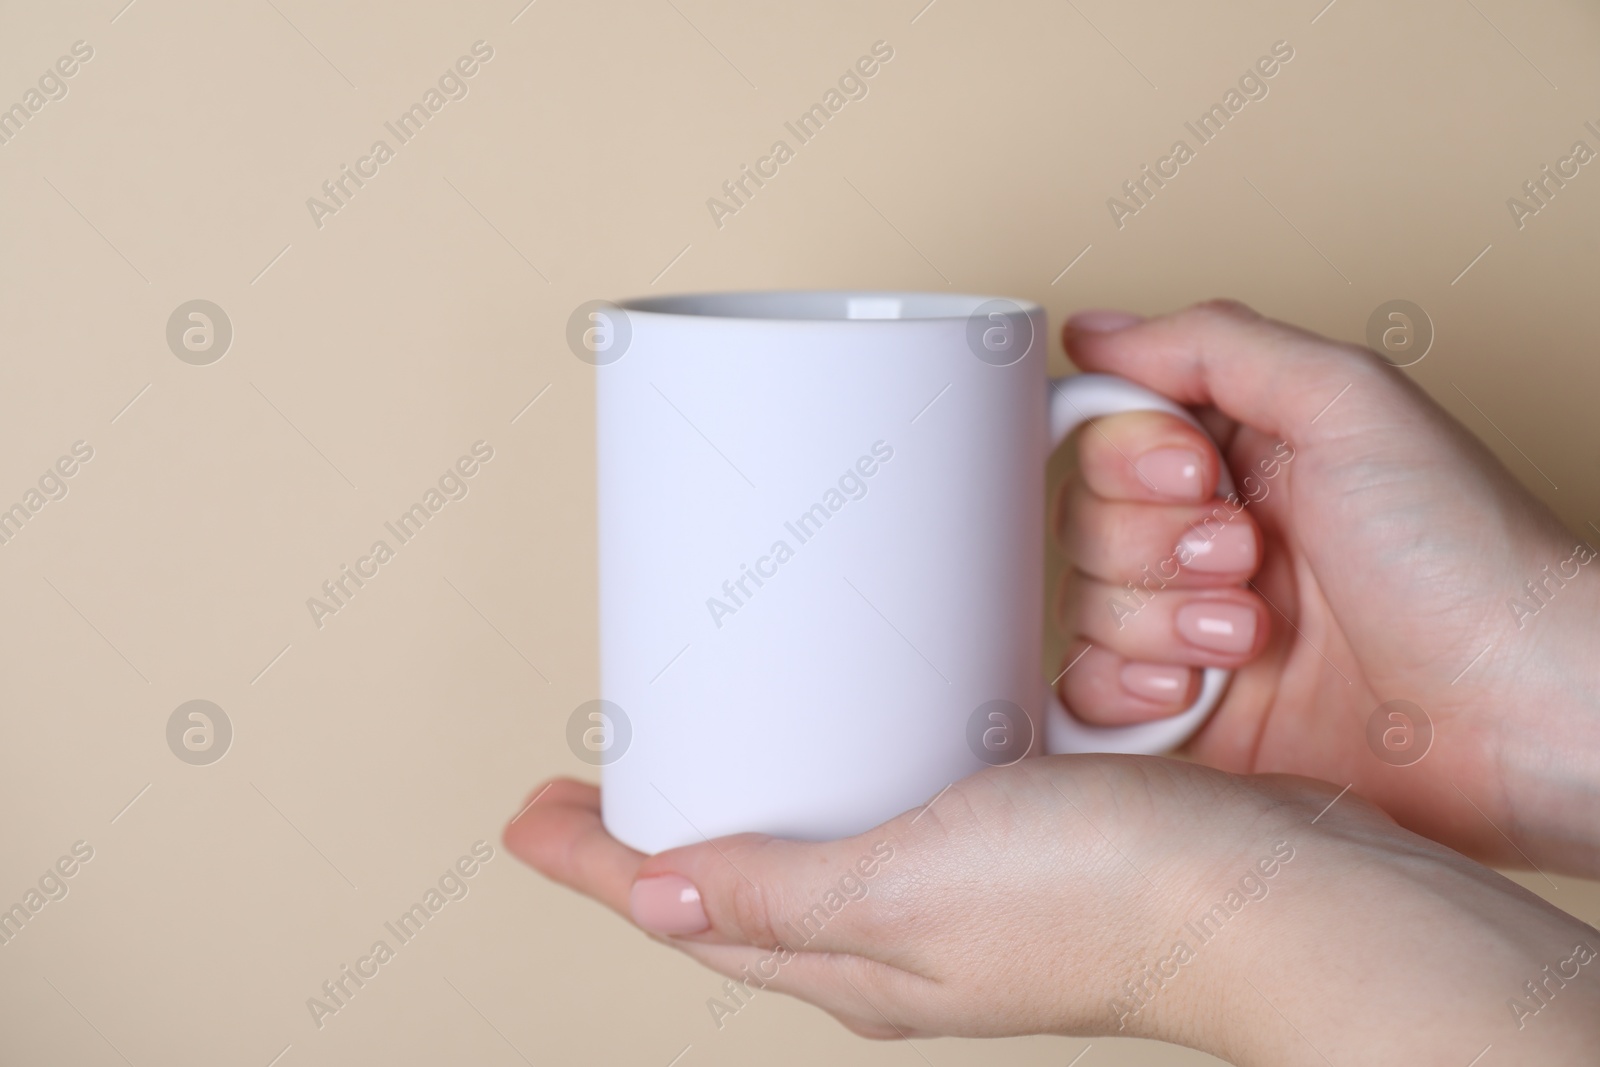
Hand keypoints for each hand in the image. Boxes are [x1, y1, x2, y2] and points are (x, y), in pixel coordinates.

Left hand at [504, 762, 1599, 1062]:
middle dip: (659, 827)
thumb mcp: (911, 888)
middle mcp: (895, 934)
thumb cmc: (1108, 901)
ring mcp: (954, 885)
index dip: (590, 858)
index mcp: (852, 959)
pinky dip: (849, 756)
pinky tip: (856, 714)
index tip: (526, 809)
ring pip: (814, 834)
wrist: (1281, 894)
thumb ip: (776, 893)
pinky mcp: (1016, 831)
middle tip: (607, 763)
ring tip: (707, 728)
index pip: (675, 906)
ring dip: (751, 787)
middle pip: (734, 877)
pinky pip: (896, 793)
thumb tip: (644, 895)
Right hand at [1053, 301, 1599, 874]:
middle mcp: (1210, 538)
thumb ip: (1212, 345)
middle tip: (1251, 556)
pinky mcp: (1185, 720)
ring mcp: (1194, 631)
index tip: (1198, 472)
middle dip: (1158, 543)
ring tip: (1252, 635)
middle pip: (1083, 521)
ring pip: (1083, 607)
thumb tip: (1094, 331)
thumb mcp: (1348, 401)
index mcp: (1242, 455)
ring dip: (1161, 618)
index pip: (1106, 432)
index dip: (1129, 455)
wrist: (1519, 709)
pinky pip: (1085, 694)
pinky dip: (1123, 689)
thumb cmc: (1464, 555)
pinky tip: (1193, 691)